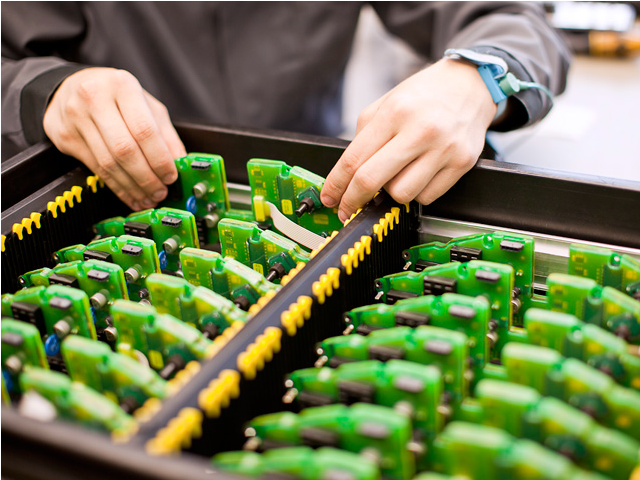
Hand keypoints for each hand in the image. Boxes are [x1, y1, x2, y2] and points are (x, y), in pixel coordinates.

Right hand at [43, 67, 186, 210]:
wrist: (71, 86)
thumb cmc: (116, 95)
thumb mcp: (147, 105)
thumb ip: (165, 133)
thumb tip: (181, 163)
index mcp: (122, 86)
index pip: (144, 130)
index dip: (160, 159)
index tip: (171, 176)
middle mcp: (94, 98)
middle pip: (125, 149)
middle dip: (146, 178)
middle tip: (160, 192)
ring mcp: (75, 118)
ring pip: (108, 163)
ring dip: (132, 187)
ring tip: (148, 198)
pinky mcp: (65, 137)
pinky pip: (95, 169)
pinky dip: (116, 187)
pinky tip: (130, 195)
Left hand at [321, 58, 496, 221]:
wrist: (470, 84)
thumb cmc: (424, 95)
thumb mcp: (387, 103)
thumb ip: (364, 137)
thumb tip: (346, 176)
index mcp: (395, 112)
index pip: (354, 159)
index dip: (336, 184)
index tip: (329, 198)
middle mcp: (421, 130)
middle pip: (372, 180)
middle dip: (353, 199)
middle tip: (347, 207)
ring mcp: (444, 149)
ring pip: (402, 194)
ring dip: (391, 192)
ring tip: (396, 174)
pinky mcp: (462, 163)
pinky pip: (428, 197)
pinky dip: (417, 192)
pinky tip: (418, 174)